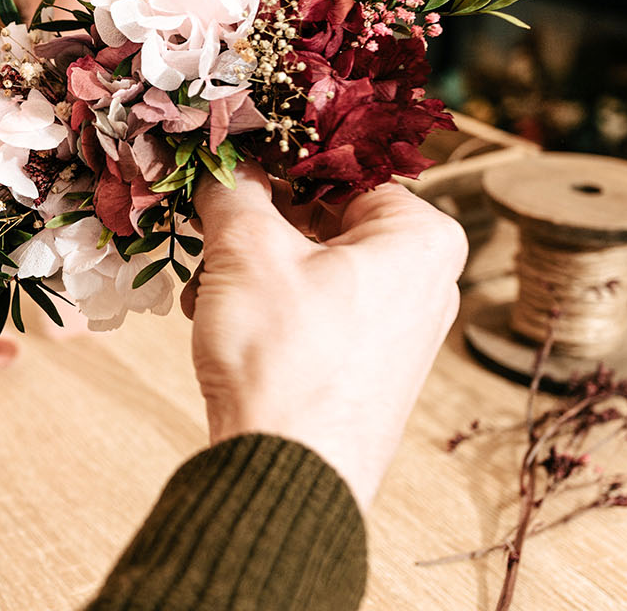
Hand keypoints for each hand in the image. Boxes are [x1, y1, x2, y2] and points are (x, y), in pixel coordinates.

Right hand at [183, 164, 466, 506]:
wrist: (287, 473)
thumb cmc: (285, 357)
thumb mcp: (247, 249)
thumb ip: (232, 187)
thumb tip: (220, 159)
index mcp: (420, 237)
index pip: (342, 164)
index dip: (277, 154)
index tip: (227, 151)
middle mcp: (423, 280)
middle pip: (322, 216)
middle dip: (255, 219)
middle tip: (203, 218)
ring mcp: (397, 329)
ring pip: (310, 264)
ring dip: (248, 264)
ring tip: (203, 281)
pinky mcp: (366, 367)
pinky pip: (312, 310)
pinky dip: (264, 304)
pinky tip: (214, 316)